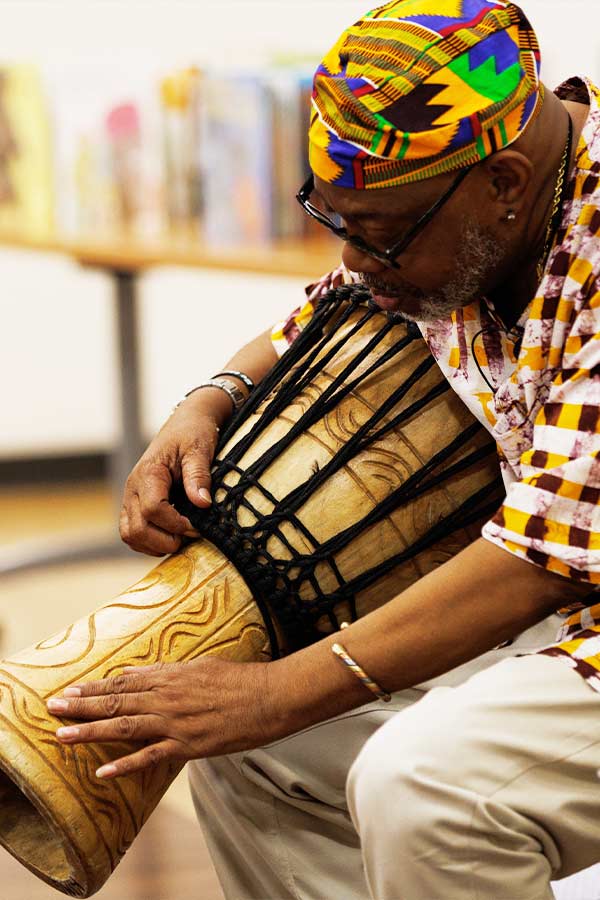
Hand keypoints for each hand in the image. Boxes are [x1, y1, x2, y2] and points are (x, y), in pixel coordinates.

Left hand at [46, 659, 273, 778]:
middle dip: (81, 705)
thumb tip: (136, 673)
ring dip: (91, 732)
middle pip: (116, 702)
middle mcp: (167, 697)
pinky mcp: (188, 745)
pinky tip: (103, 773)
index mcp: (170, 676)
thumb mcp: (200, 666)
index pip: (123, 682)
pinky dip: (125, 765)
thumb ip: (165, 671)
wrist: (269, 697)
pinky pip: (150, 757)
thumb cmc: (239, 679)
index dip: (94, 687)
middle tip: (53, 708)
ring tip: (63, 736)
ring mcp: (176, 722)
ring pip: (125, 727)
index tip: (69, 690)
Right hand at [120, 396, 223, 556]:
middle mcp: (133, 487)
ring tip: (181, 538)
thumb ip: (198, 476)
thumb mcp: (199, 449)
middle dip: (165, 540)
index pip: (153, 509)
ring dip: (155, 545)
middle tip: (189, 535)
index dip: (176, 524)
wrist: (185, 423)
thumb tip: (202, 503)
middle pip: (137, 529)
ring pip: (129, 535)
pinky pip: (131, 532)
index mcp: (148, 473)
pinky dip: (149, 542)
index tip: (198, 525)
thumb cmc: (193, 433)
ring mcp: (131, 497)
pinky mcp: (134, 504)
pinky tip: (170, 536)